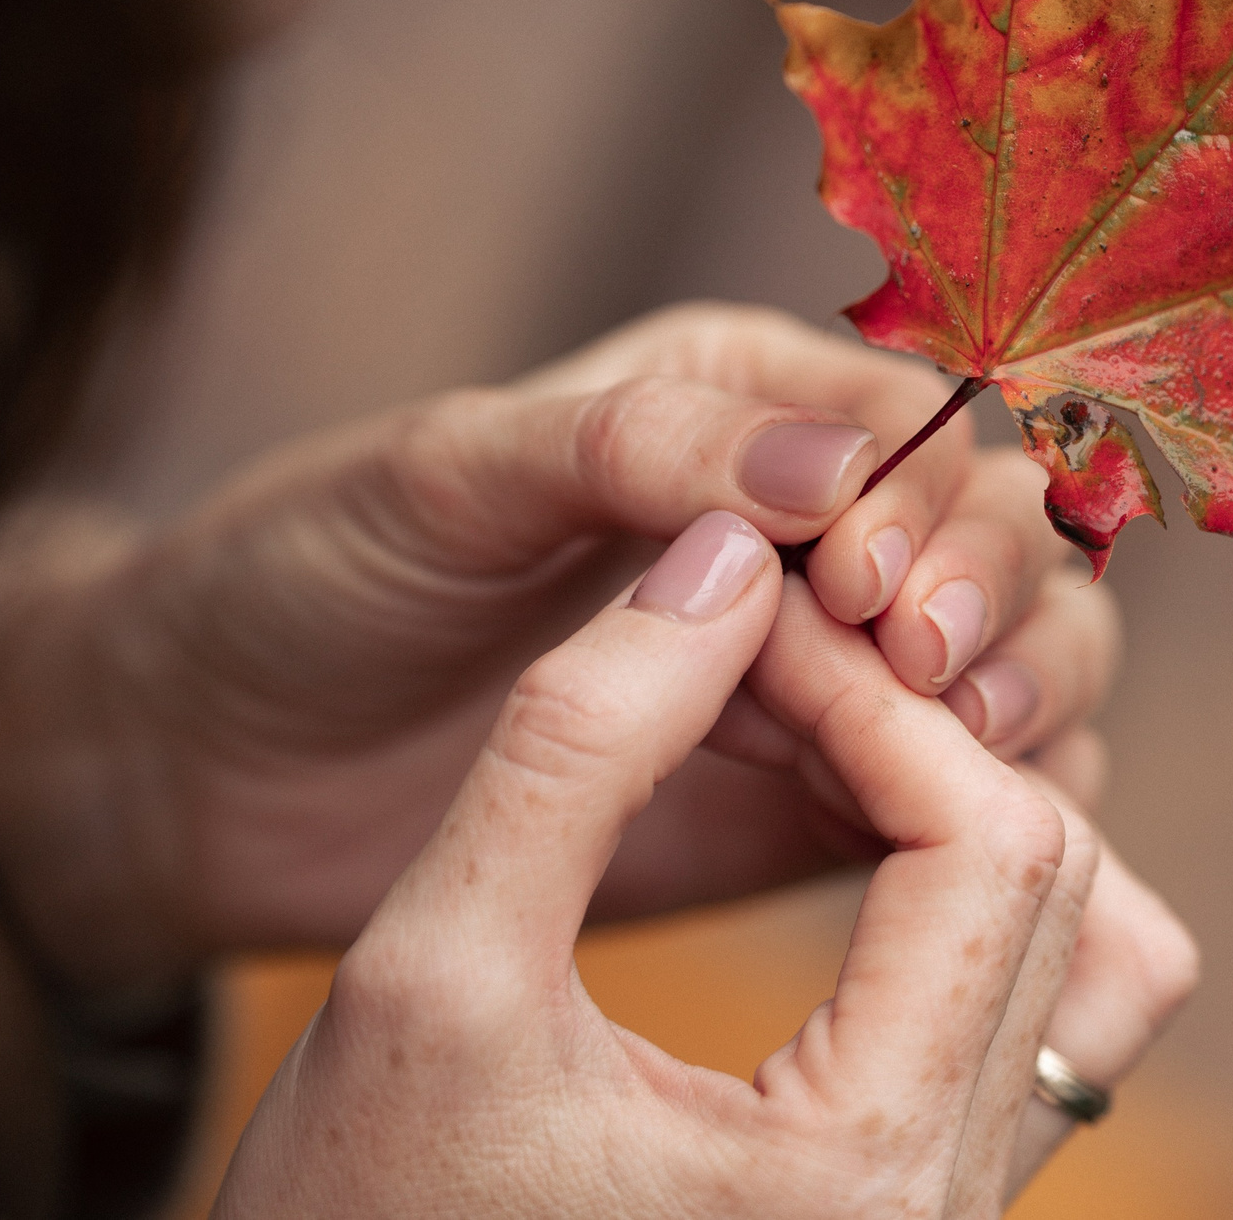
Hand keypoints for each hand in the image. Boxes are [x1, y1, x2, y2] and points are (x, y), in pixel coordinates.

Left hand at [0, 304, 1116, 993]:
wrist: (210, 767)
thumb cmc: (309, 576)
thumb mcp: (450, 475)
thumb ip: (638, 453)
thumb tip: (841, 464)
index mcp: (738, 403)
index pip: (919, 426)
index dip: (931, 500)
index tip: (868, 588)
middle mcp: (810, 527)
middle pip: (1008, 535)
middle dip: (998, 597)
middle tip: (921, 671)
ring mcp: (819, 669)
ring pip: (1019, 656)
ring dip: (1023, 693)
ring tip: (951, 749)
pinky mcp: (807, 800)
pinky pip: (959, 793)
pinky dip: (996, 803)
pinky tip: (946, 829)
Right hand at [212, 513, 1195, 1217]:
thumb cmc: (354, 1214)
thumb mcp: (426, 973)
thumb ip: (577, 748)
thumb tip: (727, 558)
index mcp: (857, 1177)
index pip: (988, 838)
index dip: (872, 692)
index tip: (750, 615)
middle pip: (1065, 880)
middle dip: (922, 734)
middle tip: (770, 661)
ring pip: (1095, 957)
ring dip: (977, 818)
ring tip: (823, 745)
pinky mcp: (931, 1217)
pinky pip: (1043, 1025)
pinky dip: (974, 907)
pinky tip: (846, 843)